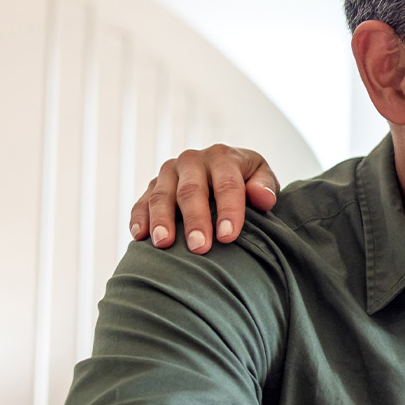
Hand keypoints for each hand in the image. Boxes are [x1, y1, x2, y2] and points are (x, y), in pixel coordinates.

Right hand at [128, 144, 279, 254]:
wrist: (225, 171)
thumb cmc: (248, 180)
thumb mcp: (262, 177)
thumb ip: (265, 186)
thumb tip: (262, 197)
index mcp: (223, 157)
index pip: (227, 184)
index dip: (228, 210)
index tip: (228, 236)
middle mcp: (192, 161)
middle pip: (191, 191)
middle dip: (195, 220)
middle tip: (199, 247)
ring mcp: (169, 173)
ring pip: (162, 195)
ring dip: (162, 220)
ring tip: (164, 244)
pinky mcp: (152, 187)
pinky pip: (141, 202)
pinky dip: (139, 218)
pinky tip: (140, 237)